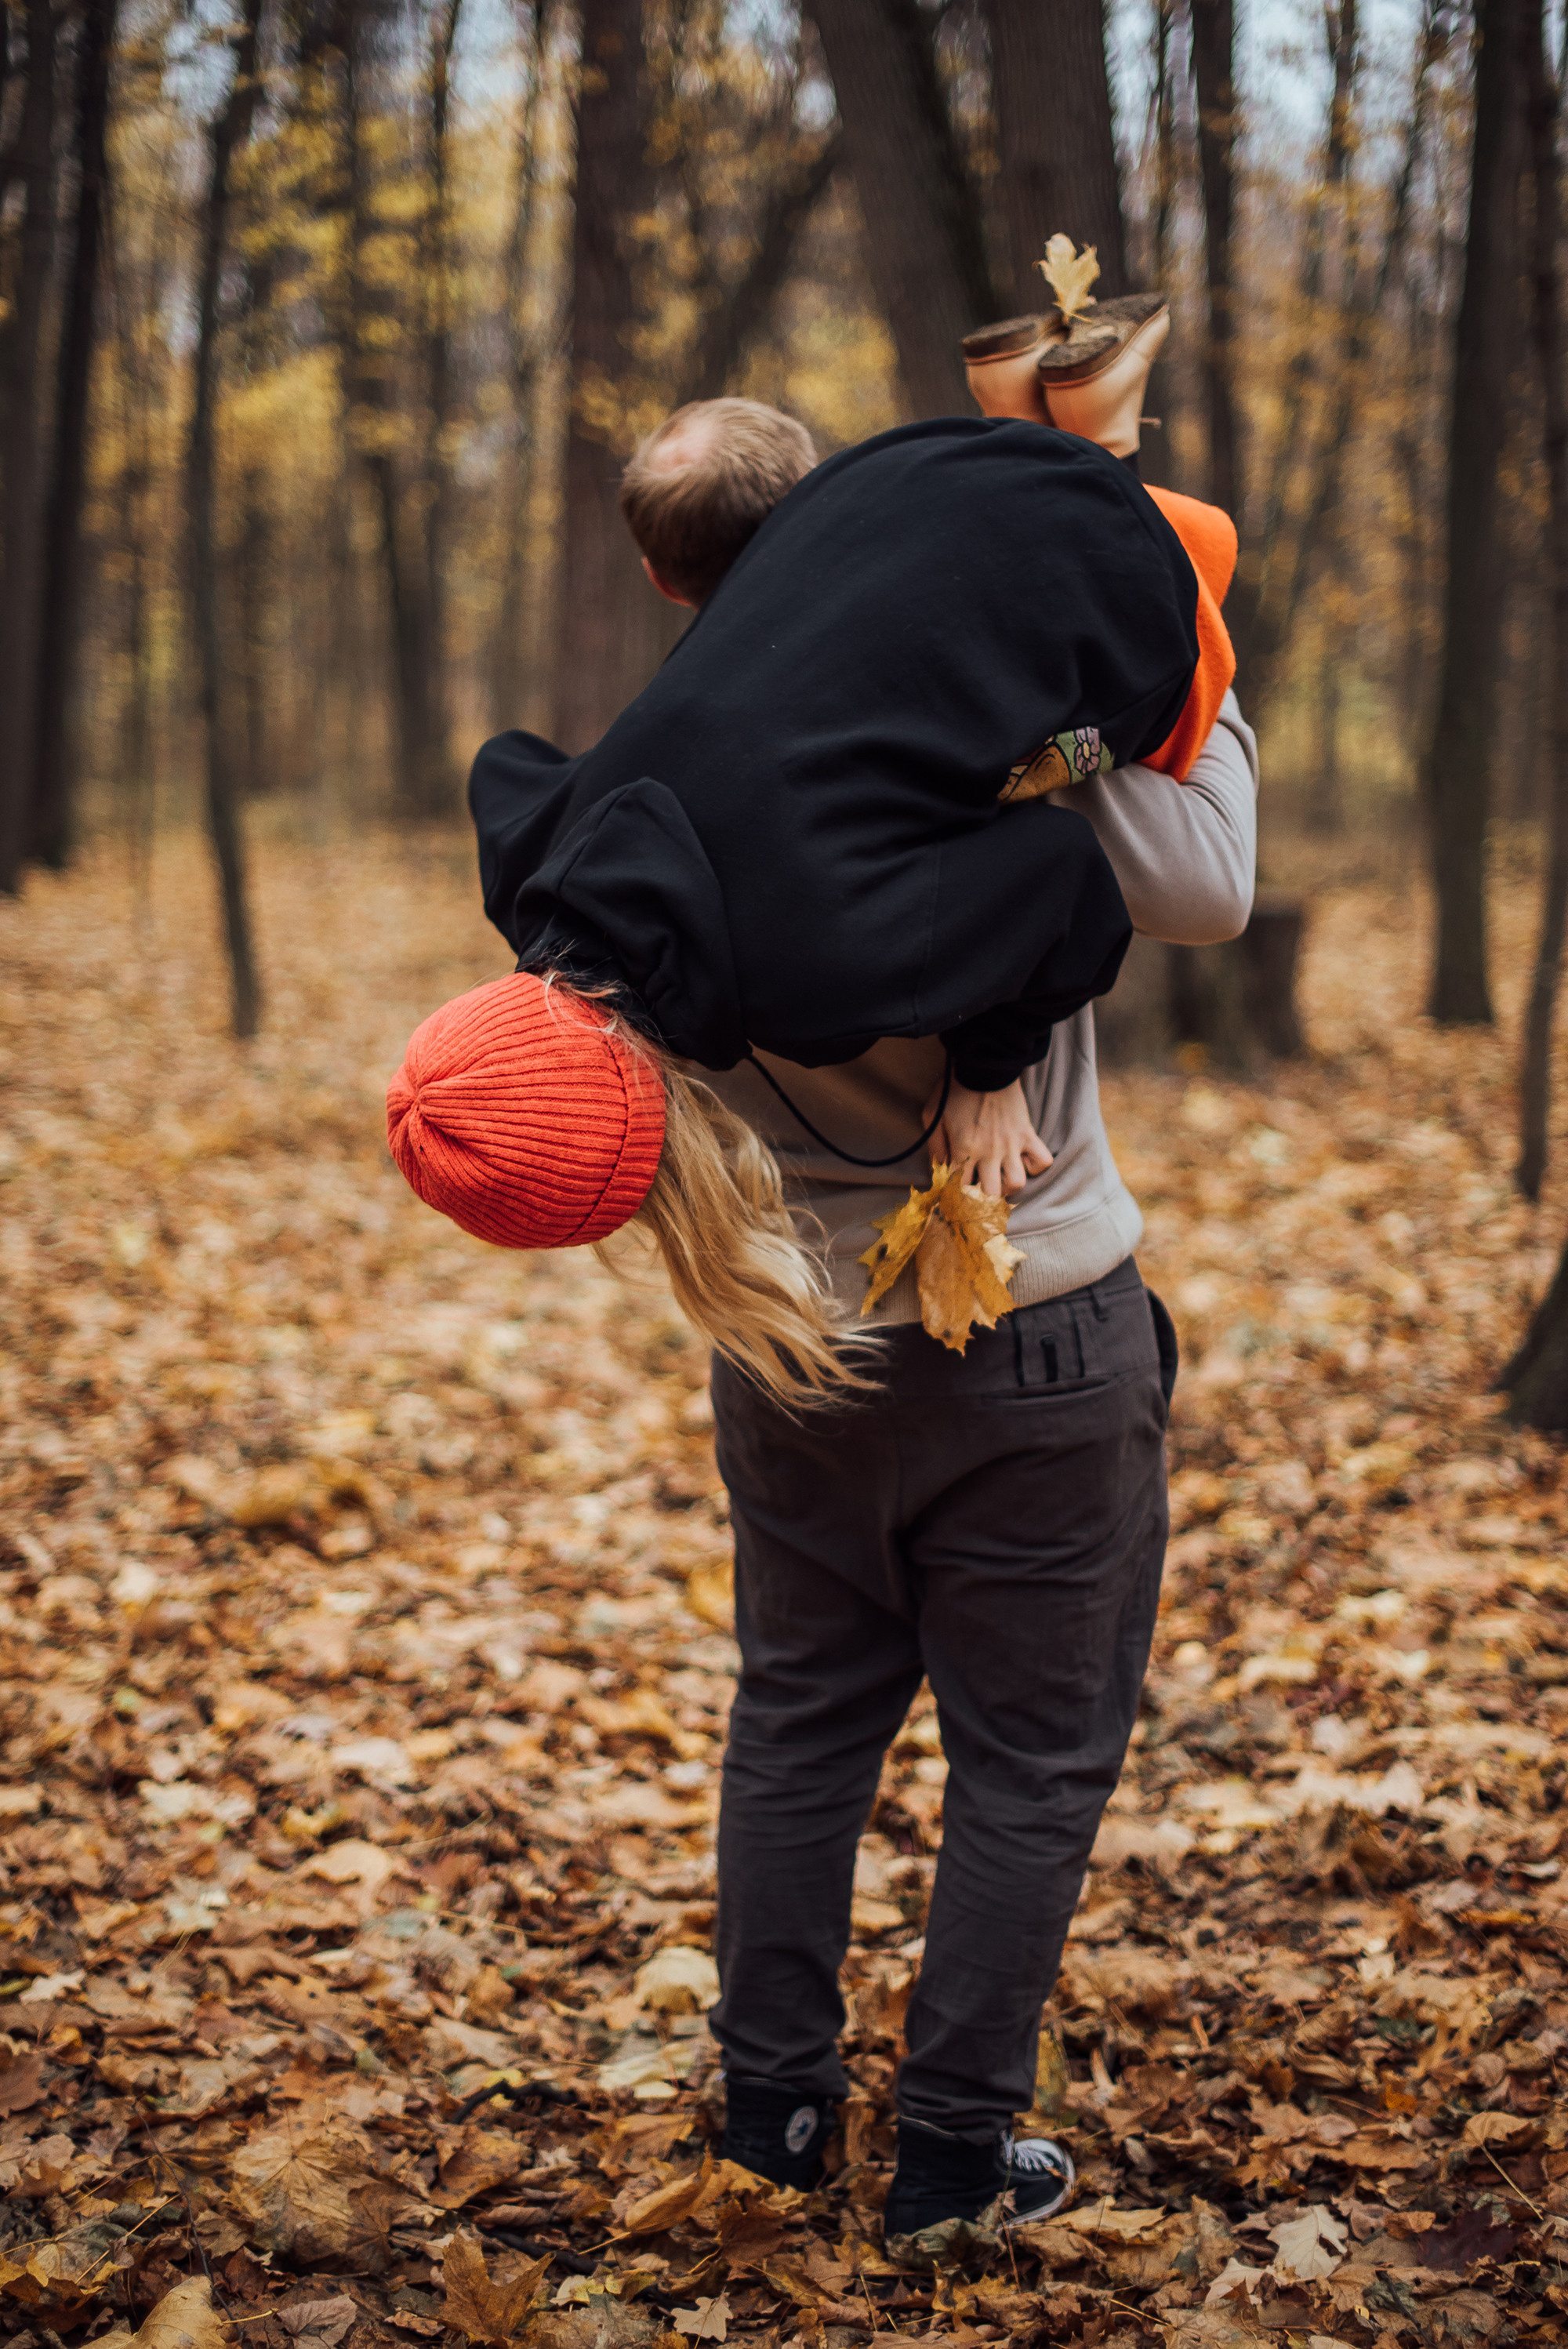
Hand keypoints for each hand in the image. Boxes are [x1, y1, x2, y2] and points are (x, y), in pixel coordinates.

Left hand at [922, 1075, 1052, 1196]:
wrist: (984, 1064)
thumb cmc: (954, 1089)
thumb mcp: (932, 1115)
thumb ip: (934, 1146)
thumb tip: (938, 1170)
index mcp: (963, 1149)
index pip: (958, 1189)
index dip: (955, 1200)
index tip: (955, 1201)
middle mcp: (988, 1152)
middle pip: (990, 1196)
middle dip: (983, 1202)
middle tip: (979, 1195)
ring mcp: (1011, 1144)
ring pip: (1017, 1184)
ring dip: (1008, 1188)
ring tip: (1001, 1181)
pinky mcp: (1027, 1134)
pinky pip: (1042, 1161)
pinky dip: (1034, 1166)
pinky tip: (1023, 1162)